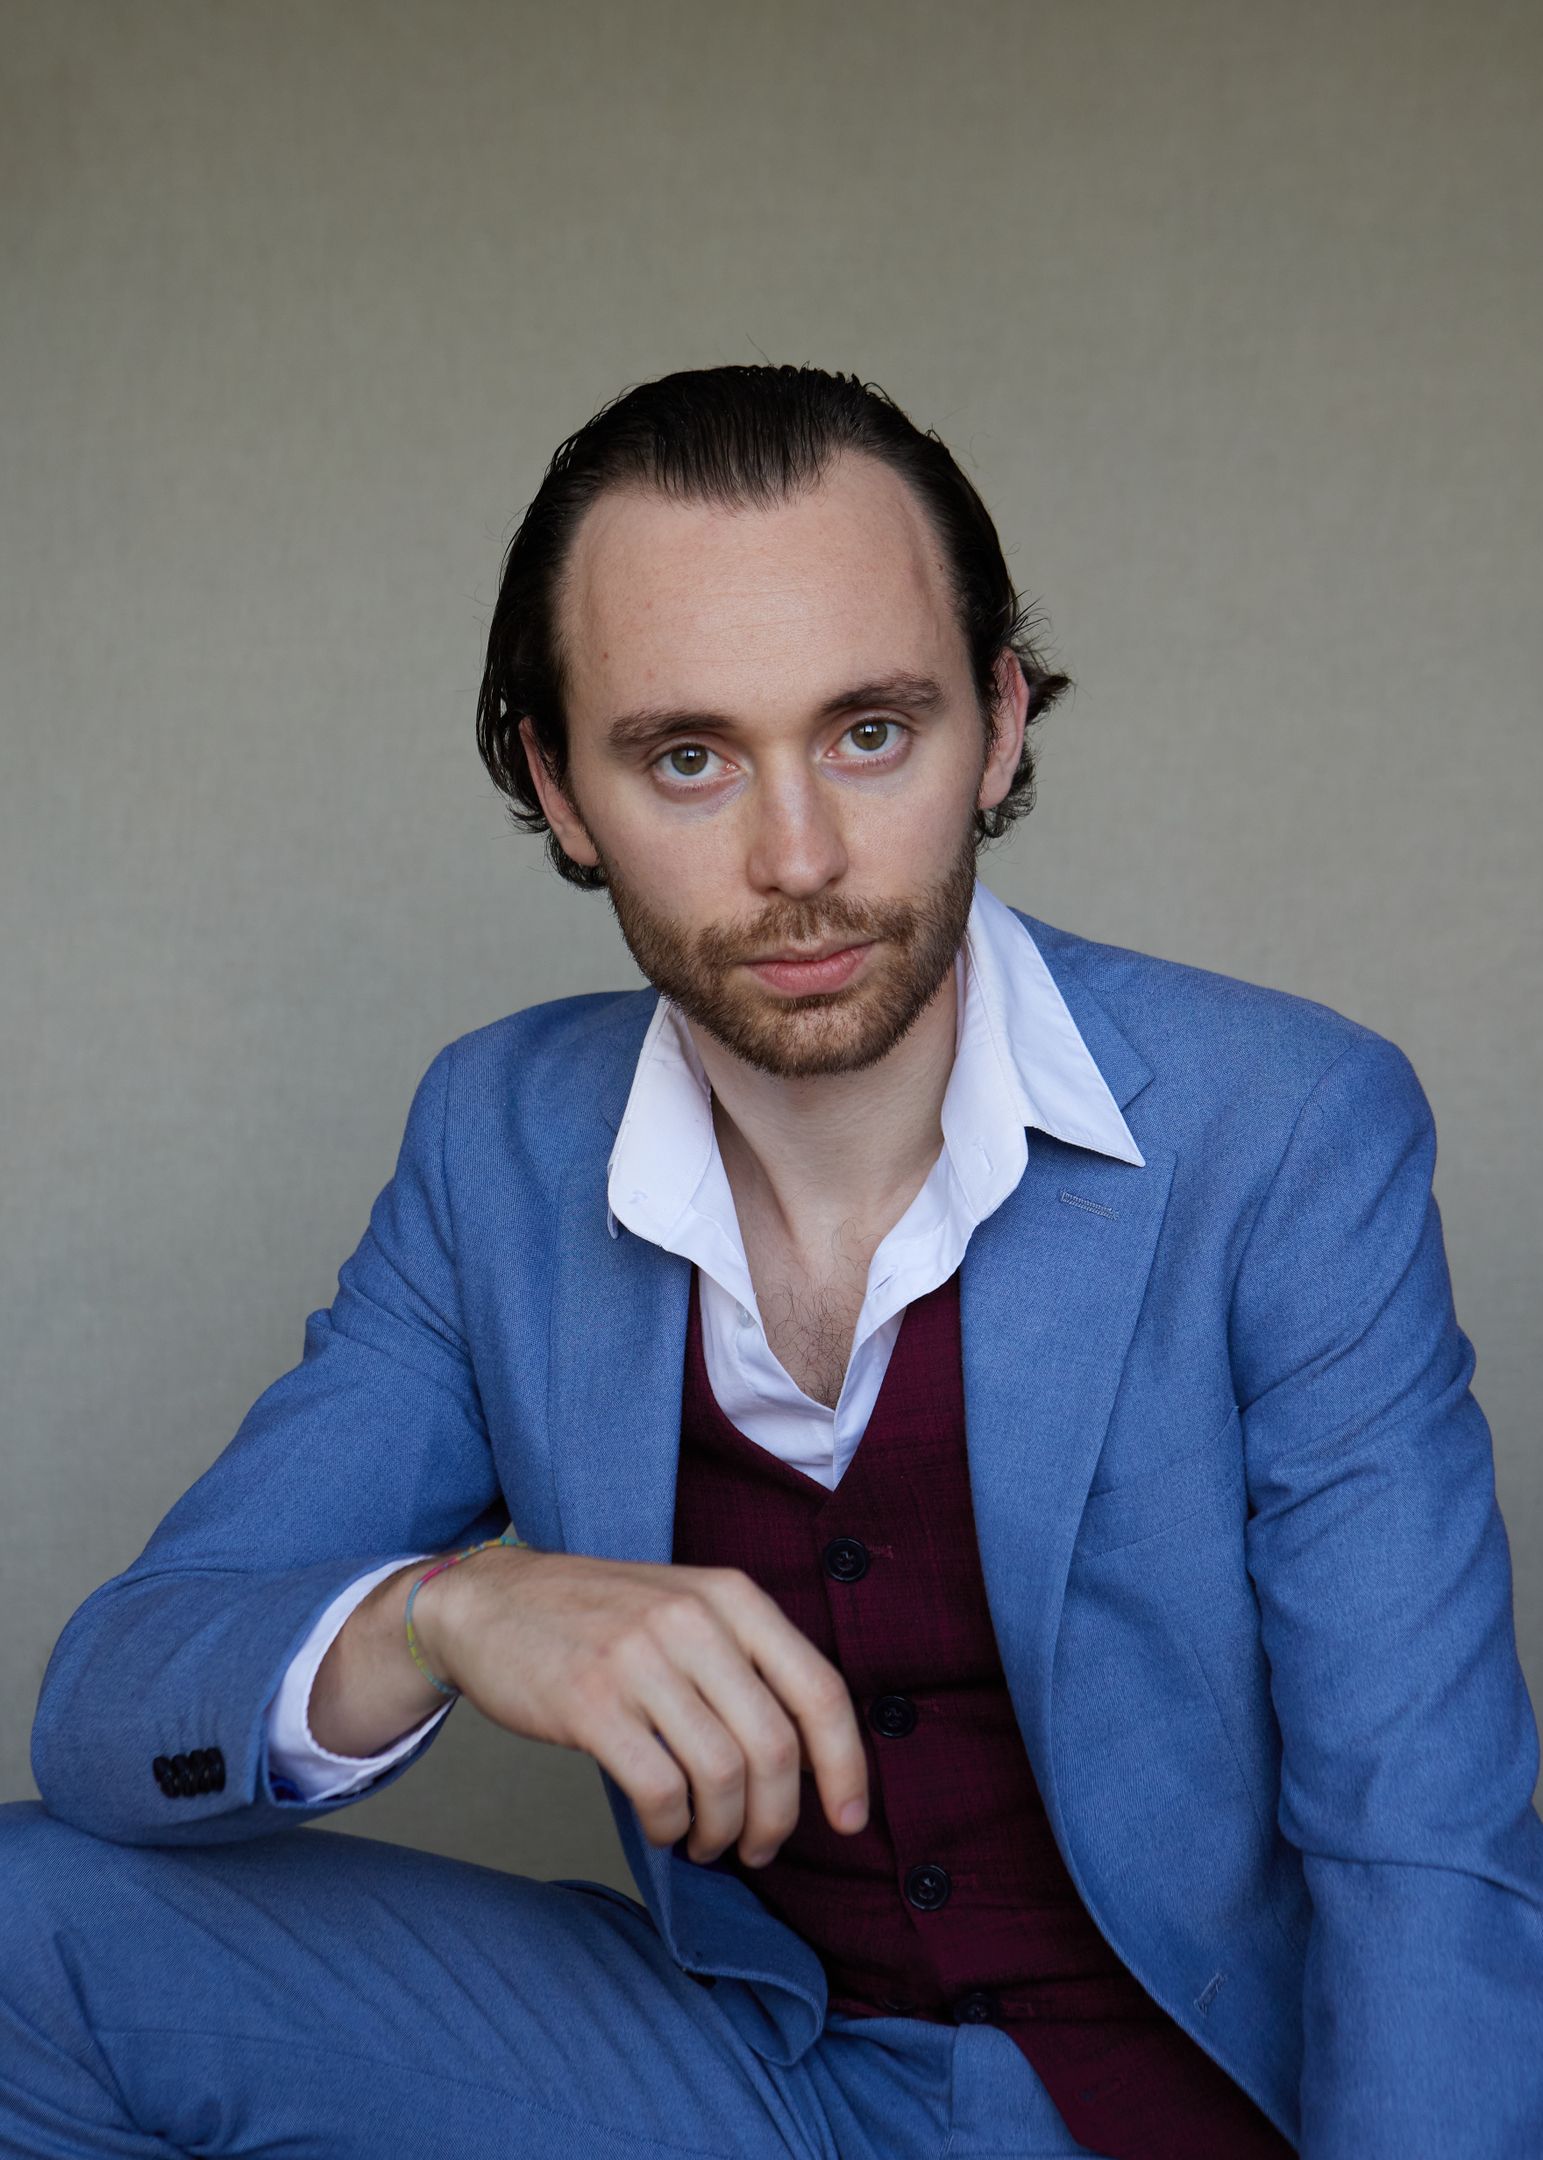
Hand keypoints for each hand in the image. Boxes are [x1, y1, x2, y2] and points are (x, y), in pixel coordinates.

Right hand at [414, 1546, 868, 1866]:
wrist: (490, 1600)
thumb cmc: (600, 1618)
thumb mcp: (687, 1607)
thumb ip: (747, 1662)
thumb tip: (814, 1761)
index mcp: (732, 1596)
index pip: (819, 1689)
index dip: (846, 1765)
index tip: (849, 1819)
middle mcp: (693, 1619)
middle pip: (775, 1746)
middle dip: (778, 1817)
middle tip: (760, 1848)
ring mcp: (640, 1658)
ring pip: (722, 1776)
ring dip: (723, 1830)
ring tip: (706, 1840)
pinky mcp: (589, 1703)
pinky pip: (659, 1789)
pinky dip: (669, 1826)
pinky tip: (662, 1826)